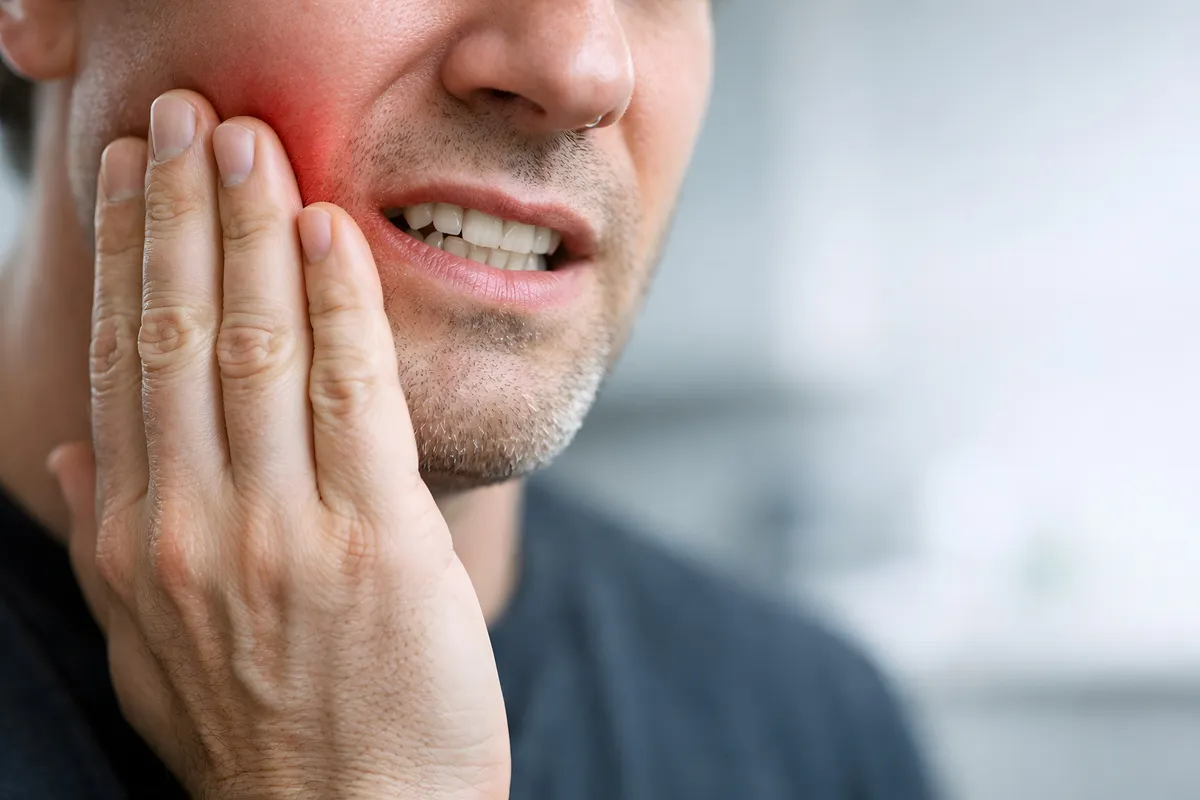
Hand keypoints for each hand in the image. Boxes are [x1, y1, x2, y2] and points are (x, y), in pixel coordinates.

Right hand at [49, 90, 509, 799]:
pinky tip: (329, 231)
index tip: (133, 177)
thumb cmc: (263, 737)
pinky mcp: (378, 542)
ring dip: (251, 229)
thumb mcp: (155, 650)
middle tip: (185, 116)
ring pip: (257, 346)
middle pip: (181, 333)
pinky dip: (339, 303)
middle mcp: (196, 523)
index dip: (129, 257)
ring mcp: (284, 531)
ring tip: (246, 140)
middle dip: (182, 212)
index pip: (126, 364)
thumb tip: (74, 439)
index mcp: (139, 540)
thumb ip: (116, 537)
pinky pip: (352, 395)